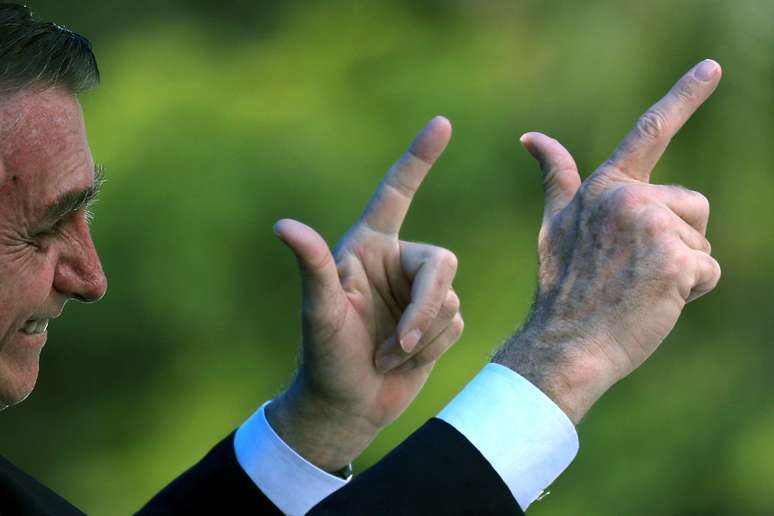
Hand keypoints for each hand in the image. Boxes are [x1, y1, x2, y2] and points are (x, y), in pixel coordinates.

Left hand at [267, 117, 462, 470]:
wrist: (347, 405)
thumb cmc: (324, 356)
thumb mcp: (320, 311)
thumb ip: (313, 266)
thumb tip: (284, 225)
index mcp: (367, 247)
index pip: (396, 193)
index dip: (418, 158)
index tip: (442, 123)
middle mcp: (396, 262)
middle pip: (442, 263)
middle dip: (425, 308)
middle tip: (400, 344)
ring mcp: (416, 292)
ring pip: (450, 299)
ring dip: (423, 335)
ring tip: (386, 355)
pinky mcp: (435, 320)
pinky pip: (456, 322)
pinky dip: (433, 346)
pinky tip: (404, 360)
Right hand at [493, 60, 722, 422]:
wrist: (564, 344)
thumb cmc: (563, 289)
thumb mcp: (554, 225)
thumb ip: (557, 177)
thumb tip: (531, 136)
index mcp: (604, 187)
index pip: (649, 133)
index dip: (684, 96)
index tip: (711, 67)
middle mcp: (629, 198)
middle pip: (693, 205)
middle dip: (676, 239)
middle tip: (631, 271)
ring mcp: (653, 227)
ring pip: (701, 240)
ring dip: (682, 266)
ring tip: (638, 286)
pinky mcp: (676, 260)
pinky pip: (707, 271)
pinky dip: (689, 291)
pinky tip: (652, 302)